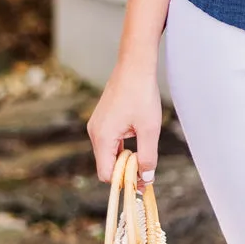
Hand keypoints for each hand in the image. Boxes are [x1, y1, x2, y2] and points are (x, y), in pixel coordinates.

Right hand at [86, 57, 163, 188]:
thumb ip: (147, 156)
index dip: (124, 179)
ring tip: (144, 140)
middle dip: (125, 167)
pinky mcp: (102, 117)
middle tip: (146, 160)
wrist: (135, 64)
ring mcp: (96, 124)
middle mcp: (94, 132)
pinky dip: (122, 142)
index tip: (142, 176)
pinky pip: (109, 139)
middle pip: (106, 164)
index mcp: (102, 137)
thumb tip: (146, 180)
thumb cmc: (142, 93)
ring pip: (109, 151)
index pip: (106, 174)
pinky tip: (137, 130)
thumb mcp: (149, 128)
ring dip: (125, 153)